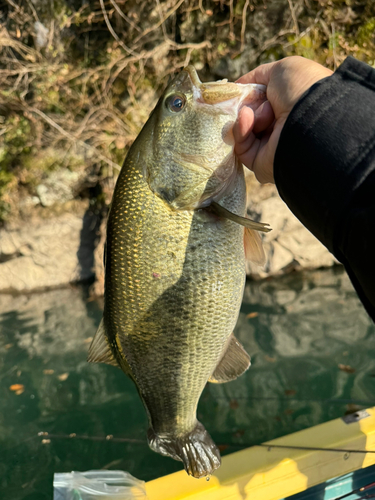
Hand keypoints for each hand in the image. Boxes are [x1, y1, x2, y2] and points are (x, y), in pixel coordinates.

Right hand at [234, 56, 332, 182]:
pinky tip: (247, 120)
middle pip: (250, 116)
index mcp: (291, 108)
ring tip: (251, 112)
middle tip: (251, 101)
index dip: (249, 94)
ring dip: (244, 116)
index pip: (261, 102)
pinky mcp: (260, 164)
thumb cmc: (300, 90)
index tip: (240, 89)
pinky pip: (241, 146)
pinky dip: (240, 130)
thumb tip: (240, 85)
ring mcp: (271, 147)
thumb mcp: (282, 70)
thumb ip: (259, 76)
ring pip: (243, 130)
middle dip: (246, 105)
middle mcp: (282, 128)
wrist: (310, 120)